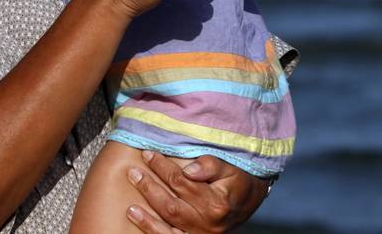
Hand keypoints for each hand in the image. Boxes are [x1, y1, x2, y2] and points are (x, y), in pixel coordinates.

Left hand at [123, 151, 270, 233]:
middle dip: (149, 186)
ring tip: (131, 203)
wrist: (250, 202)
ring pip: (167, 224)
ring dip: (146, 215)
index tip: (148, 154)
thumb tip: (189, 169)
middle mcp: (207, 223)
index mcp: (216, 202)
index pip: (181, 182)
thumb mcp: (230, 168)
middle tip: (133, 172)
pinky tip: (138, 219)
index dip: (162, 167)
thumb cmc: (239, 181)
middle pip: (171, 204)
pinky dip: (152, 230)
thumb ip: (211, 165)